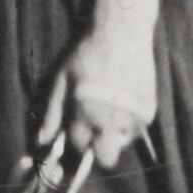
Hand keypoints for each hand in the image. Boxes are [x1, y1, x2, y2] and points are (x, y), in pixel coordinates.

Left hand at [34, 19, 158, 174]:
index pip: (79, 143)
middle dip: (99, 150)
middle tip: (97, 131)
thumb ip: (53, 112)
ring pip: (123, 143)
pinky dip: (131, 122)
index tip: (78, 124)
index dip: (77, 136)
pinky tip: (124, 102)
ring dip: (116, 133)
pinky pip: (138, 130)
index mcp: (85, 112)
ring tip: (112, 108)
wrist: (122, 33)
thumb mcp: (62, 80)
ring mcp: (133, 116)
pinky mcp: (149, 110)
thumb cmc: (88, 54)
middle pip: (107, 158)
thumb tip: (42, 141)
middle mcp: (111, 118)